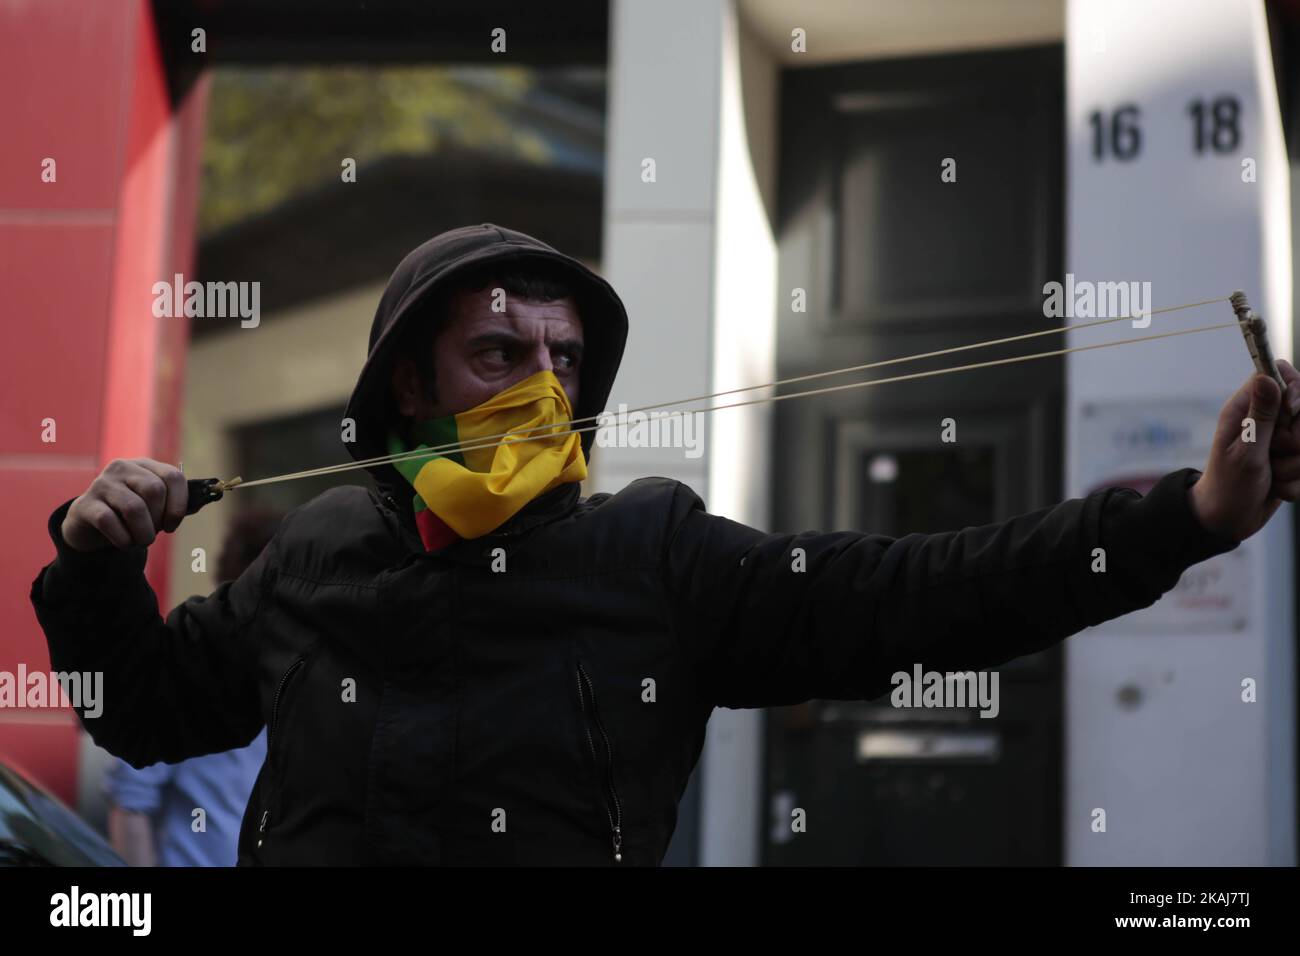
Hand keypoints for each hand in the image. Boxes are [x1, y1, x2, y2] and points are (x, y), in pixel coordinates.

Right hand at [60, 458, 188, 551]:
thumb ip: (176, 502)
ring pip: (134, 508)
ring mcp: (101, 484)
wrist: (89, 525)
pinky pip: (110, 522)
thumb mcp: (154, 505)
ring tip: (141, 541)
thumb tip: (207, 496)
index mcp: (144, 465)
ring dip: (143, 533)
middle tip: (152, 534)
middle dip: (158, 519)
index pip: (173, 477)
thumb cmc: (130, 516)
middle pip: (154, 491)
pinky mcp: (85, 504)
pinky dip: (123, 539)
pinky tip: (124, 543)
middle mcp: (122, 467)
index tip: (172, 525)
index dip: (179, 505)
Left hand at [1189, 359, 1299, 541]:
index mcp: (1246, 409)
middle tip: (1277, 452)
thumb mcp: (1246, 451)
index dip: (1295, 389)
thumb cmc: (1227, 486)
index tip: (1291, 410)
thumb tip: (1266, 377)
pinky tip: (1276, 487)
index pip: (1280, 375)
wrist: (1227, 521)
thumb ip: (1262, 416)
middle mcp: (1264, 421)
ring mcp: (1279, 441)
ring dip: (1296, 465)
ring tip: (1273, 474)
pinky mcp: (1291, 461)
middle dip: (1298, 437)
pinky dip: (1295, 481)